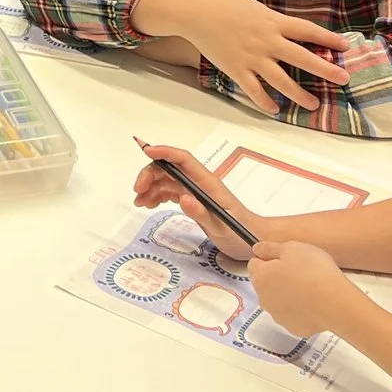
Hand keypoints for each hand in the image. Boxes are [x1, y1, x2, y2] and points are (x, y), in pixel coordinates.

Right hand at [131, 143, 263, 259]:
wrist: (253, 240)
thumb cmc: (241, 232)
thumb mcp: (220, 226)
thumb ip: (201, 213)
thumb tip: (182, 198)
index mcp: (208, 183)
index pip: (184, 160)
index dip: (165, 152)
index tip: (147, 151)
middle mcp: (199, 183)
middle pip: (170, 169)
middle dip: (150, 174)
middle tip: (138, 191)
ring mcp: (195, 191)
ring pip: (167, 180)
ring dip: (150, 187)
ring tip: (140, 202)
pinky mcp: (193, 201)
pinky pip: (170, 191)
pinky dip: (157, 195)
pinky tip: (149, 204)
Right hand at [178, 0, 351, 111]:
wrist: (197, 13)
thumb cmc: (228, 7)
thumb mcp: (257, 9)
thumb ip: (275, 23)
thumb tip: (294, 33)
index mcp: (273, 22)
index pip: (307, 30)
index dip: (328, 39)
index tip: (345, 47)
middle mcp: (267, 41)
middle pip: (302, 58)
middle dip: (325, 69)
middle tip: (343, 79)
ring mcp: (252, 58)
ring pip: (281, 80)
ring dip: (299, 94)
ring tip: (314, 104)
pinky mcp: (236, 70)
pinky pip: (254, 90)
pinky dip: (265, 101)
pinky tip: (275, 109)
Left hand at [247, 239, 355, 338]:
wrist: (334, 302)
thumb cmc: (313, 271)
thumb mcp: (292, 248)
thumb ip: (270, 248)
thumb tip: (257, 249)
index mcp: (260, 277)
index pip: (254, 264)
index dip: (270, 258)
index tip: (286, 257)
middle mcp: (263, 299)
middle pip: (266, 284)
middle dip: (278, 277)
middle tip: (300, 271)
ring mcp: (278, 316)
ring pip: (279, 301)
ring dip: (288, 294)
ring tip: (309, 287)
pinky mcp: (294, 328)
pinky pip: (294, 315)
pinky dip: (301, 310)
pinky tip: (314, 303)